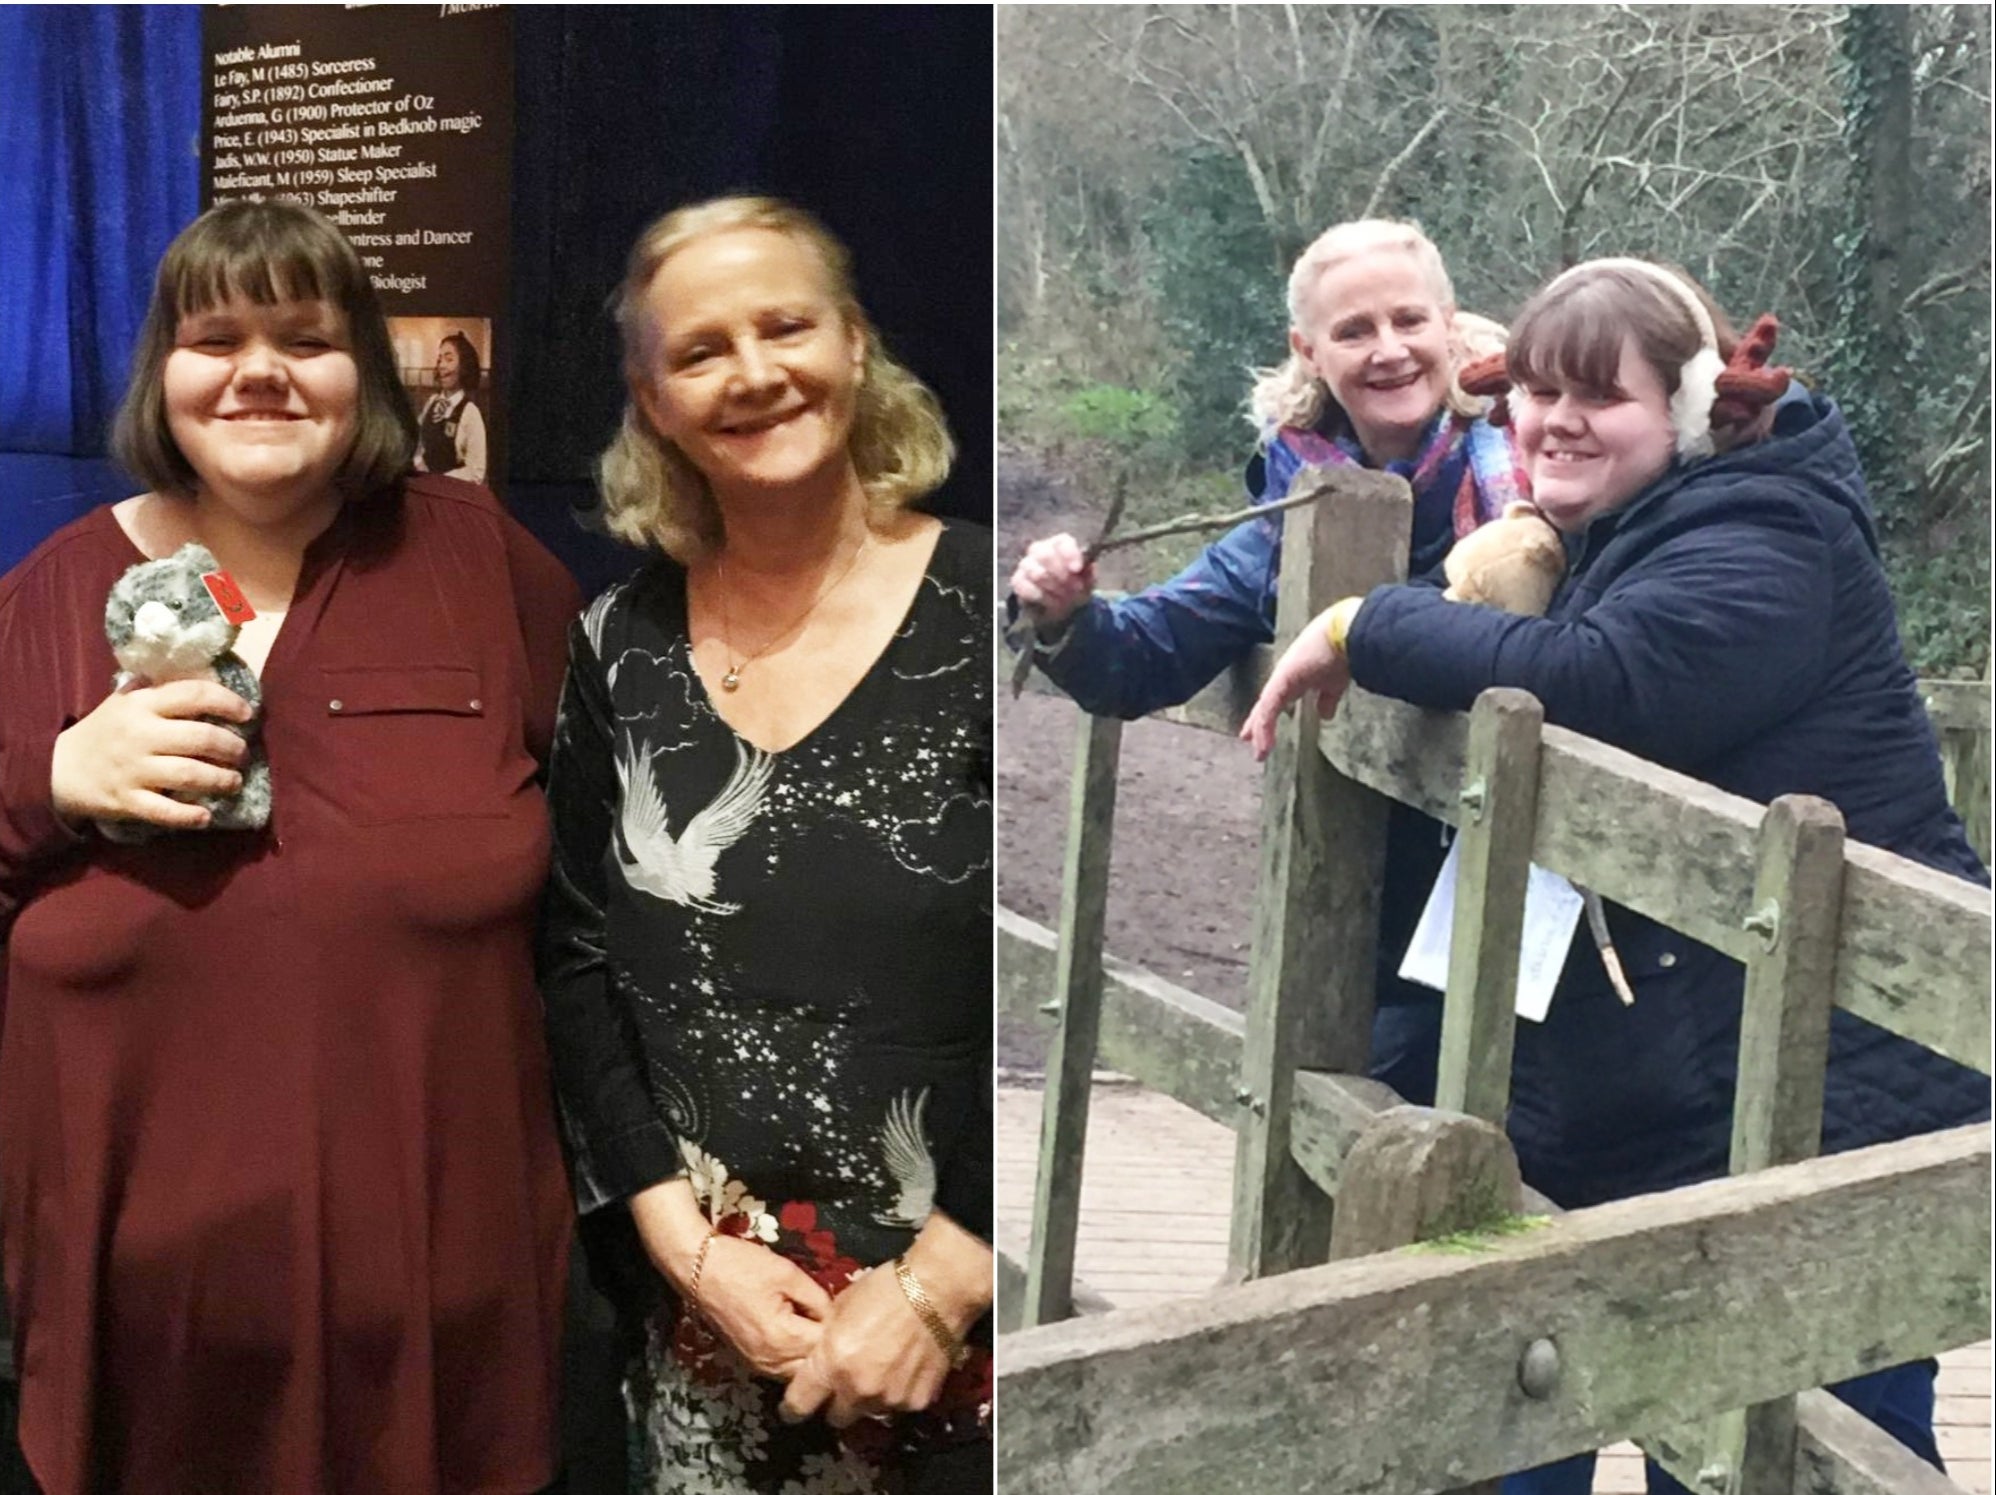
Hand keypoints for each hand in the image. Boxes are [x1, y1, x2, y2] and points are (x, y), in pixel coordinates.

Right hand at [50, 680, 252, 829]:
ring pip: (189, 775)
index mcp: (141, 705)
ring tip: (234, 781)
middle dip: (232, 746)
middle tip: (242, 753)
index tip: (247, 713)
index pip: (193, 695)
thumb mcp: (125, 701)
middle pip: (200, 738)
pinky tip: (206, 815)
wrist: (57, 768)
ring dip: (221, 779)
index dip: (227, 702)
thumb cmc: (105, 732)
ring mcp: (133, 770)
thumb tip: (206, 674)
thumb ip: (160, 689)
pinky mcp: (126, 801)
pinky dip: (189, 816)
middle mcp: (139, 735)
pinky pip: (165, 811)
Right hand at [629, 1180, 830, 1380]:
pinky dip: (794, 1358)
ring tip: (817, 1327)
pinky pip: (781, 1369)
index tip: (843, 1313)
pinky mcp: (749, 1361)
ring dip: (810, 1357)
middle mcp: (770, 1362)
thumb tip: (835, 1316)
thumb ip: (817, 1298)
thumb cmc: (743, 1266)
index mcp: (783, 1340)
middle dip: (826, 1349)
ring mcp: (757, 1365)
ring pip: (797, 1374)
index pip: (826, 1347)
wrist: (699, 1269)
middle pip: (813, 1369)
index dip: (838, 1329)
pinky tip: (799, 1335)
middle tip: (834, 1322)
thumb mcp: (789, 1274)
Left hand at [779, 1213, 990, 1428]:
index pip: (799, 1404)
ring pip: (870, 1412)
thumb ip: (827, 1339)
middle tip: (848, 1380)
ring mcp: (889, 1399)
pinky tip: (909, 1367)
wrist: (938, 1289)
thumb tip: (821, 1352)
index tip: (796, 1404)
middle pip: (836, 1418)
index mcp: (832, 1363)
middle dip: (838, 1402)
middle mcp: (857, 1389)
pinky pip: (899, 1405)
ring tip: (885, 1368)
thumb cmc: (886, 1288)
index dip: (794, 1406)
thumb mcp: (842, 1306)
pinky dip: (900, 1392)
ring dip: (870, 1397)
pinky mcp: (917, 1401)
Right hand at [1009, 534, 1095, 632]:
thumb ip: (1088, 571)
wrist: (1063, 605)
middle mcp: (1040, 550)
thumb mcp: (1088, 579)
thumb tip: (1086, 565)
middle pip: (1045, 555)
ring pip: (1036, 572)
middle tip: (1074, 588)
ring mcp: (1026, 564)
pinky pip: (1024, 586)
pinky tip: (1052, 602)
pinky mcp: (1018, 580)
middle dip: (1061, 575)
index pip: (1062, 542)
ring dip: (1054, 588)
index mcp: (1060, 545)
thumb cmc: (1076, 585)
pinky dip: (1041, 597)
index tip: (1077, 569)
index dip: (1070, 554)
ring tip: (1065, 598)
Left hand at [1240, 614, 1351, 761]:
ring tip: (1259, 752)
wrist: (1347, 633)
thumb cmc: (1344, 652)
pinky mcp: (1281, 681)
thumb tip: (1324, 715)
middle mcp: (1285, 676)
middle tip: (1246, 737)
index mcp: (1297, 676)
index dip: (1270, 716)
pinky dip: (1265, 727)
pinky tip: (1265, 744)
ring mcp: (1282, 678)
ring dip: (1260, 730)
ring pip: (1265, 708)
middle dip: (1257, 721)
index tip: (1262, 731)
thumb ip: (1327, 699)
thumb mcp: (1334, 683)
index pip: (1278, 700)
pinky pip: (1269, 708)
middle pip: (1266, 703)